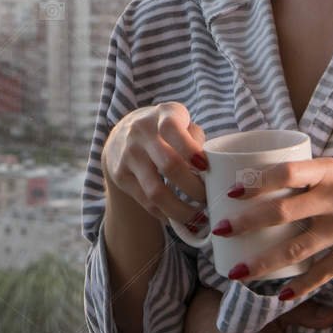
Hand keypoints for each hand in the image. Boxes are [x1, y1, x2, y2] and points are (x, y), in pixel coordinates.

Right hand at [101, 102, 207, 232]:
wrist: (122, 135)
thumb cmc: (164, 130)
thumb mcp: (181, 122)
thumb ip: (196, 139)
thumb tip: (211, 170)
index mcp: (162, 115)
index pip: (173, 129)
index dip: (192, 150)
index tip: (207, 168)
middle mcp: (141, 132)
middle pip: (170, 165)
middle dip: (194, 188)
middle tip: (208, 199)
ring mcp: (128, 155)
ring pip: (156, 191)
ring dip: (181, 210)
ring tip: (198, 217)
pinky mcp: (120, 176)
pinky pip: (146, 202)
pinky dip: (166, 214)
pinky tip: (179, 218)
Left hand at [214, 156, 332, 297]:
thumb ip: (308, 176)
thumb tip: (258, 179)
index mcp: (330, 171)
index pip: (286, 172)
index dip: (256, 182)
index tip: (229, 193)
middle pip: (283, 211)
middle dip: (246, 224)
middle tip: (219, 232)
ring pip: (296, 249)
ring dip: (263, 263)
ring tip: (237, 273)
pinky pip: (321, 273)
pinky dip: (300, 287)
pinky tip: (280, 296)